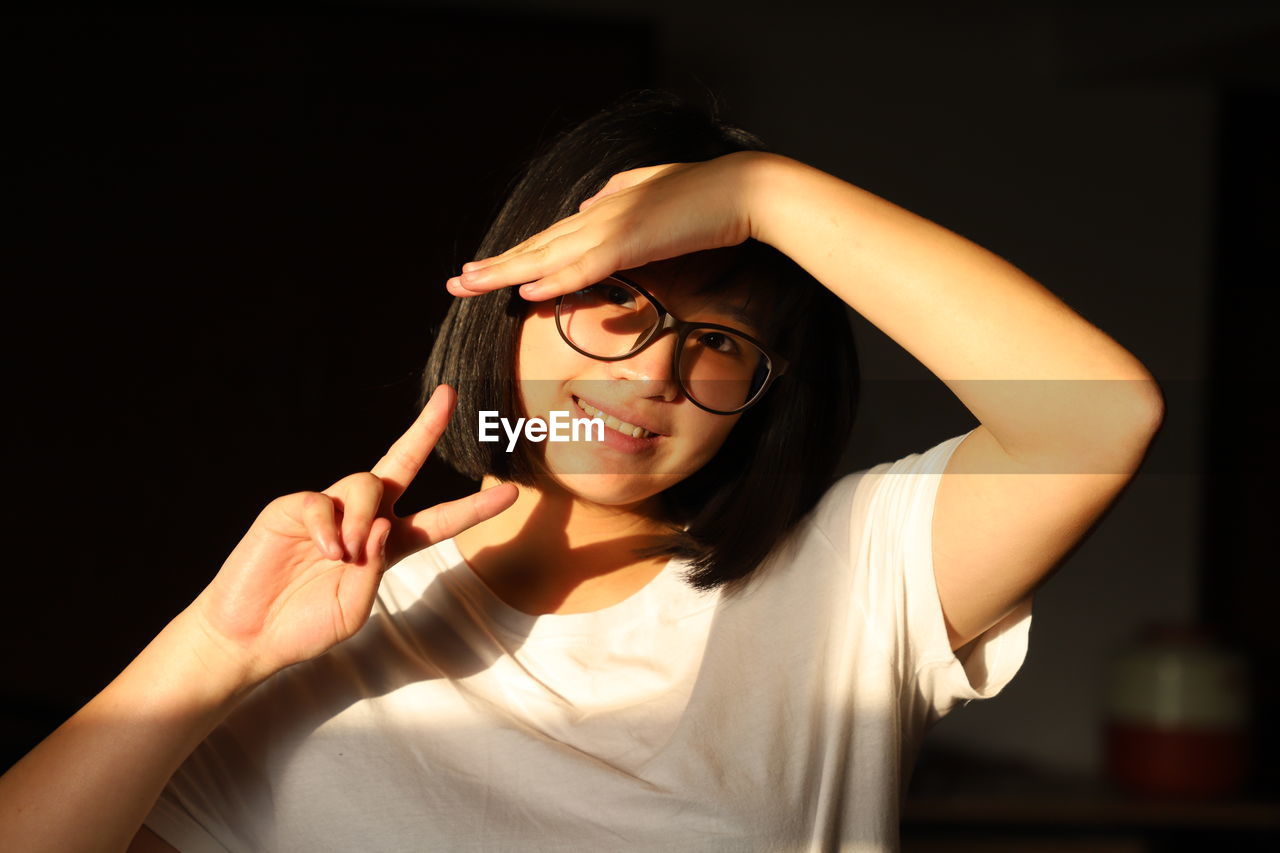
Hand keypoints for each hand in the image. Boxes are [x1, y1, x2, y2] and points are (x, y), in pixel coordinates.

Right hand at [186, 385, 517, 686]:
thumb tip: (382, 524)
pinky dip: (329, 527)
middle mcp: (364, 519)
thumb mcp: (355, 609)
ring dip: (363, 519)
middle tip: (450, 396)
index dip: (474, 507)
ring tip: (343, 556)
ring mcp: (329, 509)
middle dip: (426, 429)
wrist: (250, 637)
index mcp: (388, 546)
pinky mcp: (294, 507)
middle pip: (402, 463)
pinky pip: (323, 500)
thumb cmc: (305, 628)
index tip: (512, 492)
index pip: (439, 519)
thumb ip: (376, 570)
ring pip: (366, 482)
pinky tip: (325, 551)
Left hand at [445, 151, 764, 300]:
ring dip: (505, 273)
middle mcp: (597, 217)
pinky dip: (553, 280)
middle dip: (493, 266)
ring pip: (547, 256)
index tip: (484, 269)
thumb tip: (586, 204)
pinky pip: (584, 268)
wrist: (739, 190)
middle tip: (455, 282)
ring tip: (469, 286)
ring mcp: (611, 228)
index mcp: (602, 211)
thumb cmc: (702, 194)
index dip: (514, 256)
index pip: (548, 239)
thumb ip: (616, 197)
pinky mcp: (631, 242)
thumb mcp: (650, 192)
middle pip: (535, 247)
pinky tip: (525, 291)